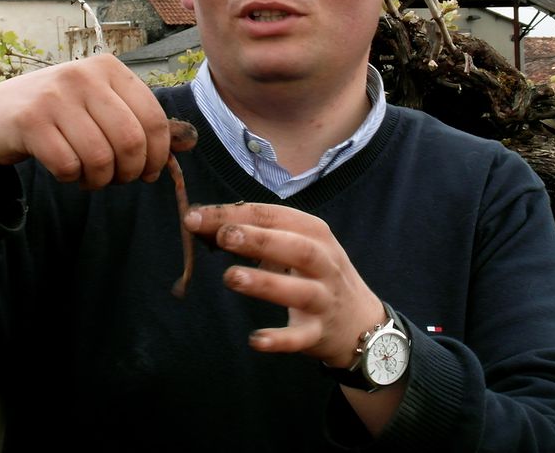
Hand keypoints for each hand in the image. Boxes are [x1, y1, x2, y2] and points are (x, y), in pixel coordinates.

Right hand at [0, 53, 171, 189]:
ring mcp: (55, 95)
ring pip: (101, 158)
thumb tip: (189, 143)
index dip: (158, 156)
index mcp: (109, 68)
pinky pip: (69, 166)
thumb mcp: (99, 106)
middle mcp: (84, 74)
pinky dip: (72, 179)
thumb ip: (139, 120)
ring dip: (99, 180)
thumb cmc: (56, 116)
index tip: (148, 173)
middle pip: (132, 141)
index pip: (155, 119)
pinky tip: (65, 171)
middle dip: (129, 172)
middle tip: (117, 180)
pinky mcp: (30, 120)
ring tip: (89, 176)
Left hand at [182, 202, 384, 366]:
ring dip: (265, 283)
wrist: (359, 320)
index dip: (234, 214)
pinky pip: (300, 337)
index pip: (273, 217)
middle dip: (258, 239)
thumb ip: (253, 235)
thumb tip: (201, 225)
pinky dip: (280, 339)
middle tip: (223, 235)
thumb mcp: (293, 245)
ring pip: (299, 290)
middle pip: (295, 247)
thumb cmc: (314, 273)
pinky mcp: (319, 333)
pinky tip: (255, 340)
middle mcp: (324, 262)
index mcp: (314, 233)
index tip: (195, 217)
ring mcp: (324, 299)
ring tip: (231, 277)